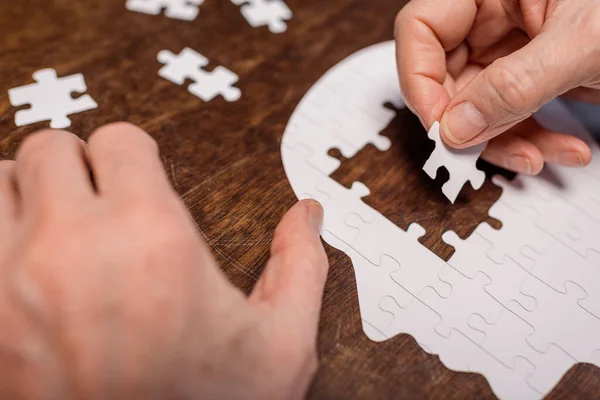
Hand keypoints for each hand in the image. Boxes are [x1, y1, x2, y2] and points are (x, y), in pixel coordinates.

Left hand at [0, 123, 328, 398]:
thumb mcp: (279, 350)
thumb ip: (301, 269)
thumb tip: (309, 215)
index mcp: (150, 239)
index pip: (118, 140)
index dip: (133, 154)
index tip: (138, 177)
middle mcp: (69, 247)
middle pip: (48, 150)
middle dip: (77, 166)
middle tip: (95, 201)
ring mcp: (6, 282)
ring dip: (20, 195)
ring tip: (50, 227)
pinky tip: (20, 267)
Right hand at [395, 0, 599, 173]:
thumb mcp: (583, 43)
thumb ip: (514, 86)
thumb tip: (456, 127)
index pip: (422, 28)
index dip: (421, 80)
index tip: (441, 127)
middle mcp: (496, 10)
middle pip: (447, 74)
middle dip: (473, 124)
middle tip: (487, 151)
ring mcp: (514, 42)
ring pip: (478, 103)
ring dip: (507, 139)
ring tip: (541, 156)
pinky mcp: (533, 70)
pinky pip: (510, 111)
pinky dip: (532, 136)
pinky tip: (559, 149)